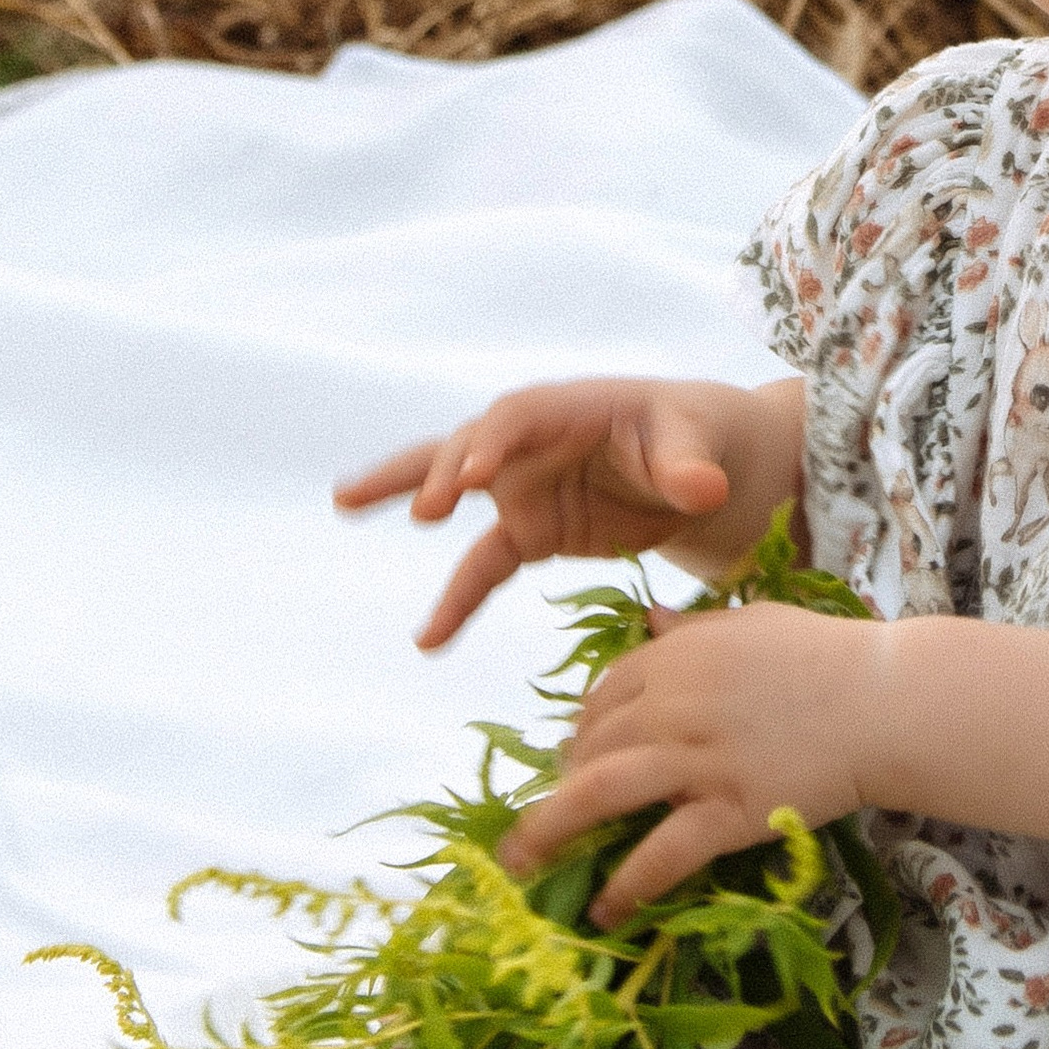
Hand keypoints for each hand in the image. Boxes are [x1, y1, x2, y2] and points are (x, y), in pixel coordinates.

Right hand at [334, 378, 743, 648]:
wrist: (705, 466)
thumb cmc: (699, 439)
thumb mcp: (702, 447)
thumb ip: (691, 468)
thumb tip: (703, 490)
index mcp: (571, 407)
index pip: (520, 417)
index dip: (493, 443)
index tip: (471, 479)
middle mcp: (533, 441)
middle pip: (471, 444)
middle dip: (442, 471)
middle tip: (423, 511)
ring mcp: (523, 484)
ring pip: (450, 486)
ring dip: (398, 491)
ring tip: (343, 502)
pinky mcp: (530, 529)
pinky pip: (483, 566)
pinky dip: (456, 600)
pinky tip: (428, 640)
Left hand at [498, 599, 881, 926]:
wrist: (890, 702)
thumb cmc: (830, 657)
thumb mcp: (753, 623)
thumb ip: (693, 629)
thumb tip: (649, 621)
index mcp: (675, 656)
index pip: (602, 695)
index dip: (581, 730)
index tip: (575, 756)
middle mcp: (672, 704)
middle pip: (589, 745)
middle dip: (562, 782)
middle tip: (554, 816)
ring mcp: (698, 760)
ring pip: (598, 794)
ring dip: (548, 831)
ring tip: (520, 865)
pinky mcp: (729, 812)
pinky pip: (661, 854)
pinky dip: (627, 886)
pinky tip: (605, 911)